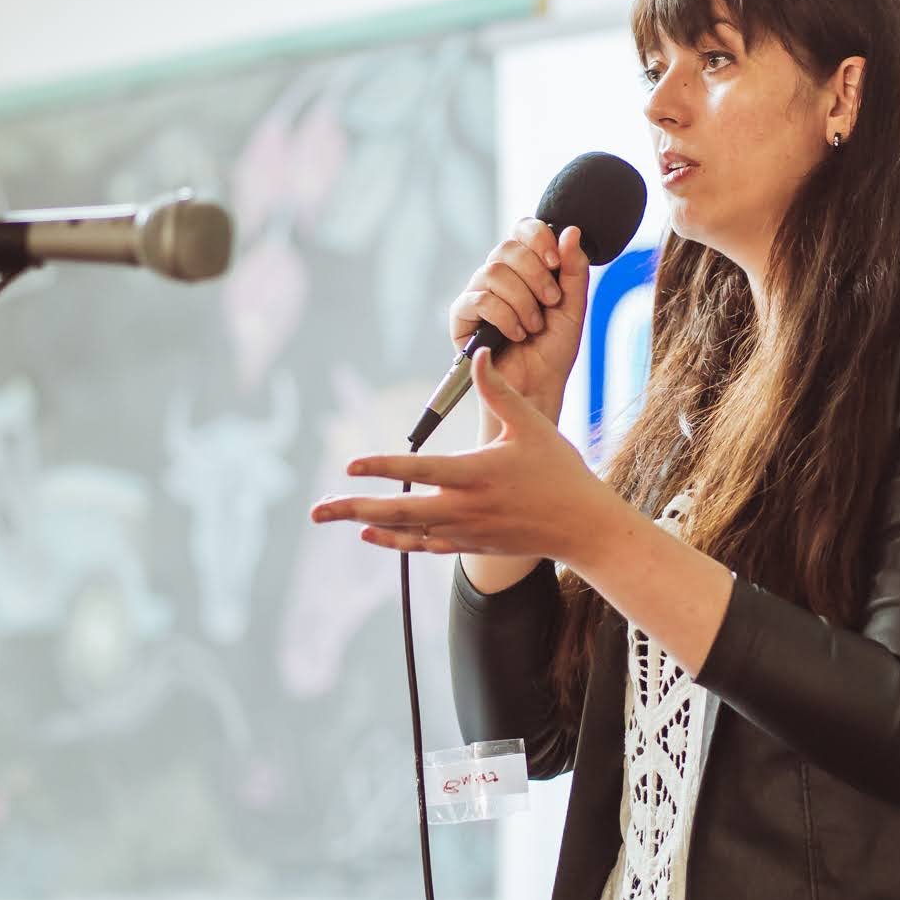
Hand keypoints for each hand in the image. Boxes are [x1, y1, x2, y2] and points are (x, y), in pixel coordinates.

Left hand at [308, 349, 618, 563]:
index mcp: (477, 474)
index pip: (419, 470)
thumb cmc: (561, 472)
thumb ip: (500, 391)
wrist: (583, 527)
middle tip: (316, 509)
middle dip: (354, 508)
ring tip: (331, 517)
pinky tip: (369, 533)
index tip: (349, 464)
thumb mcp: (532, 425)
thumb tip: (477, 354)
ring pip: (405, 530)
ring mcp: (465, 530)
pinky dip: (394, 540)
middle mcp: (464, 507)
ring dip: (365, 522)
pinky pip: (423, 545)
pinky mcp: (470, 544)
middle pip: (398, 510)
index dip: (381, 467)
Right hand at [448, 218, 589, 422]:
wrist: (537, 389)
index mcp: (524, 268)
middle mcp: (498, 276)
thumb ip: (574, 269)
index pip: (522, 229)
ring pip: (493, 271)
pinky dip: (504, 316)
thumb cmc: (553, 351)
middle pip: (507, 247)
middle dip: (535, 274)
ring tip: (533, 327)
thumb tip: (571, 230)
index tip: (555, 262)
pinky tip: (516, 334)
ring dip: (522, 301)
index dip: (538, 238)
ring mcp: (477, 293)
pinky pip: (478, 299)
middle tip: (551, 301)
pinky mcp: (461, 317)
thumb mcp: (573, 307)